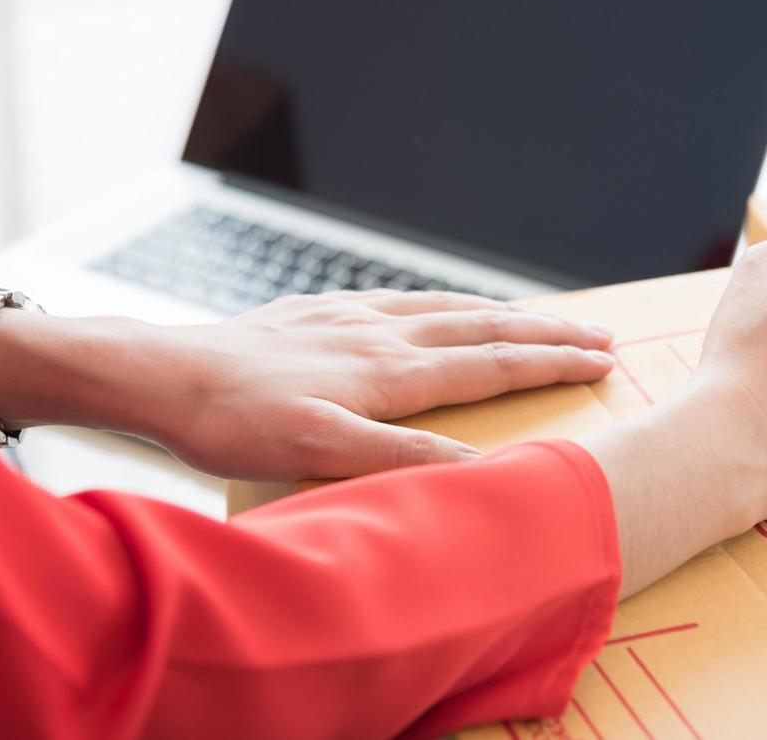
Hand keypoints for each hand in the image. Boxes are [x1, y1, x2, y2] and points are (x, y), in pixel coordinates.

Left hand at [0, 290, 615, 480]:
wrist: (163, 372)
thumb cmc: (234, 420)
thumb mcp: (315, 450)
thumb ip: (399, 457)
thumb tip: (482, 465)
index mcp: (390, 369)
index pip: (490, 361)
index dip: (551, 362)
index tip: (603, 359)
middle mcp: (381, 333)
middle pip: (483, 328)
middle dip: (547, 332)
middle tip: (601, 335)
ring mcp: (352, 317)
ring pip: (447, 310)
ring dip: (504, 315)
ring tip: (543, 317)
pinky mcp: (322, 314)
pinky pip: (405, 301)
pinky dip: (446, 304)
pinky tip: (440, 306)